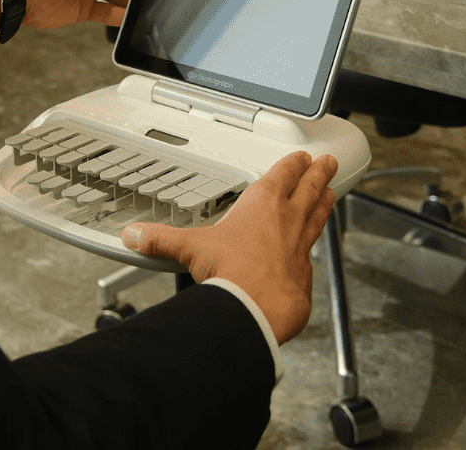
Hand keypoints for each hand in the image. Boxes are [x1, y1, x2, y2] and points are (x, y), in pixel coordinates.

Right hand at [121, 151, 338, 342]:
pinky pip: (312, 252)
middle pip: (310, 188)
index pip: (283, 175)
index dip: (294, 164)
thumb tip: (133, 235)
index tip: (301, 157)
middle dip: (320, 173)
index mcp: (262, 204)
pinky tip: (311, 248)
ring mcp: (300, 246)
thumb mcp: (189, 249)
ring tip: (331, 192)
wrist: (257, 308)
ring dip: (325, 200)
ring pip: (318, 215)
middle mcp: (287, 220)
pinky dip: (313, 244)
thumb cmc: (231, 272)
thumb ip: (160, 240)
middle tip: (329, 163)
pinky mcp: (304, 272)